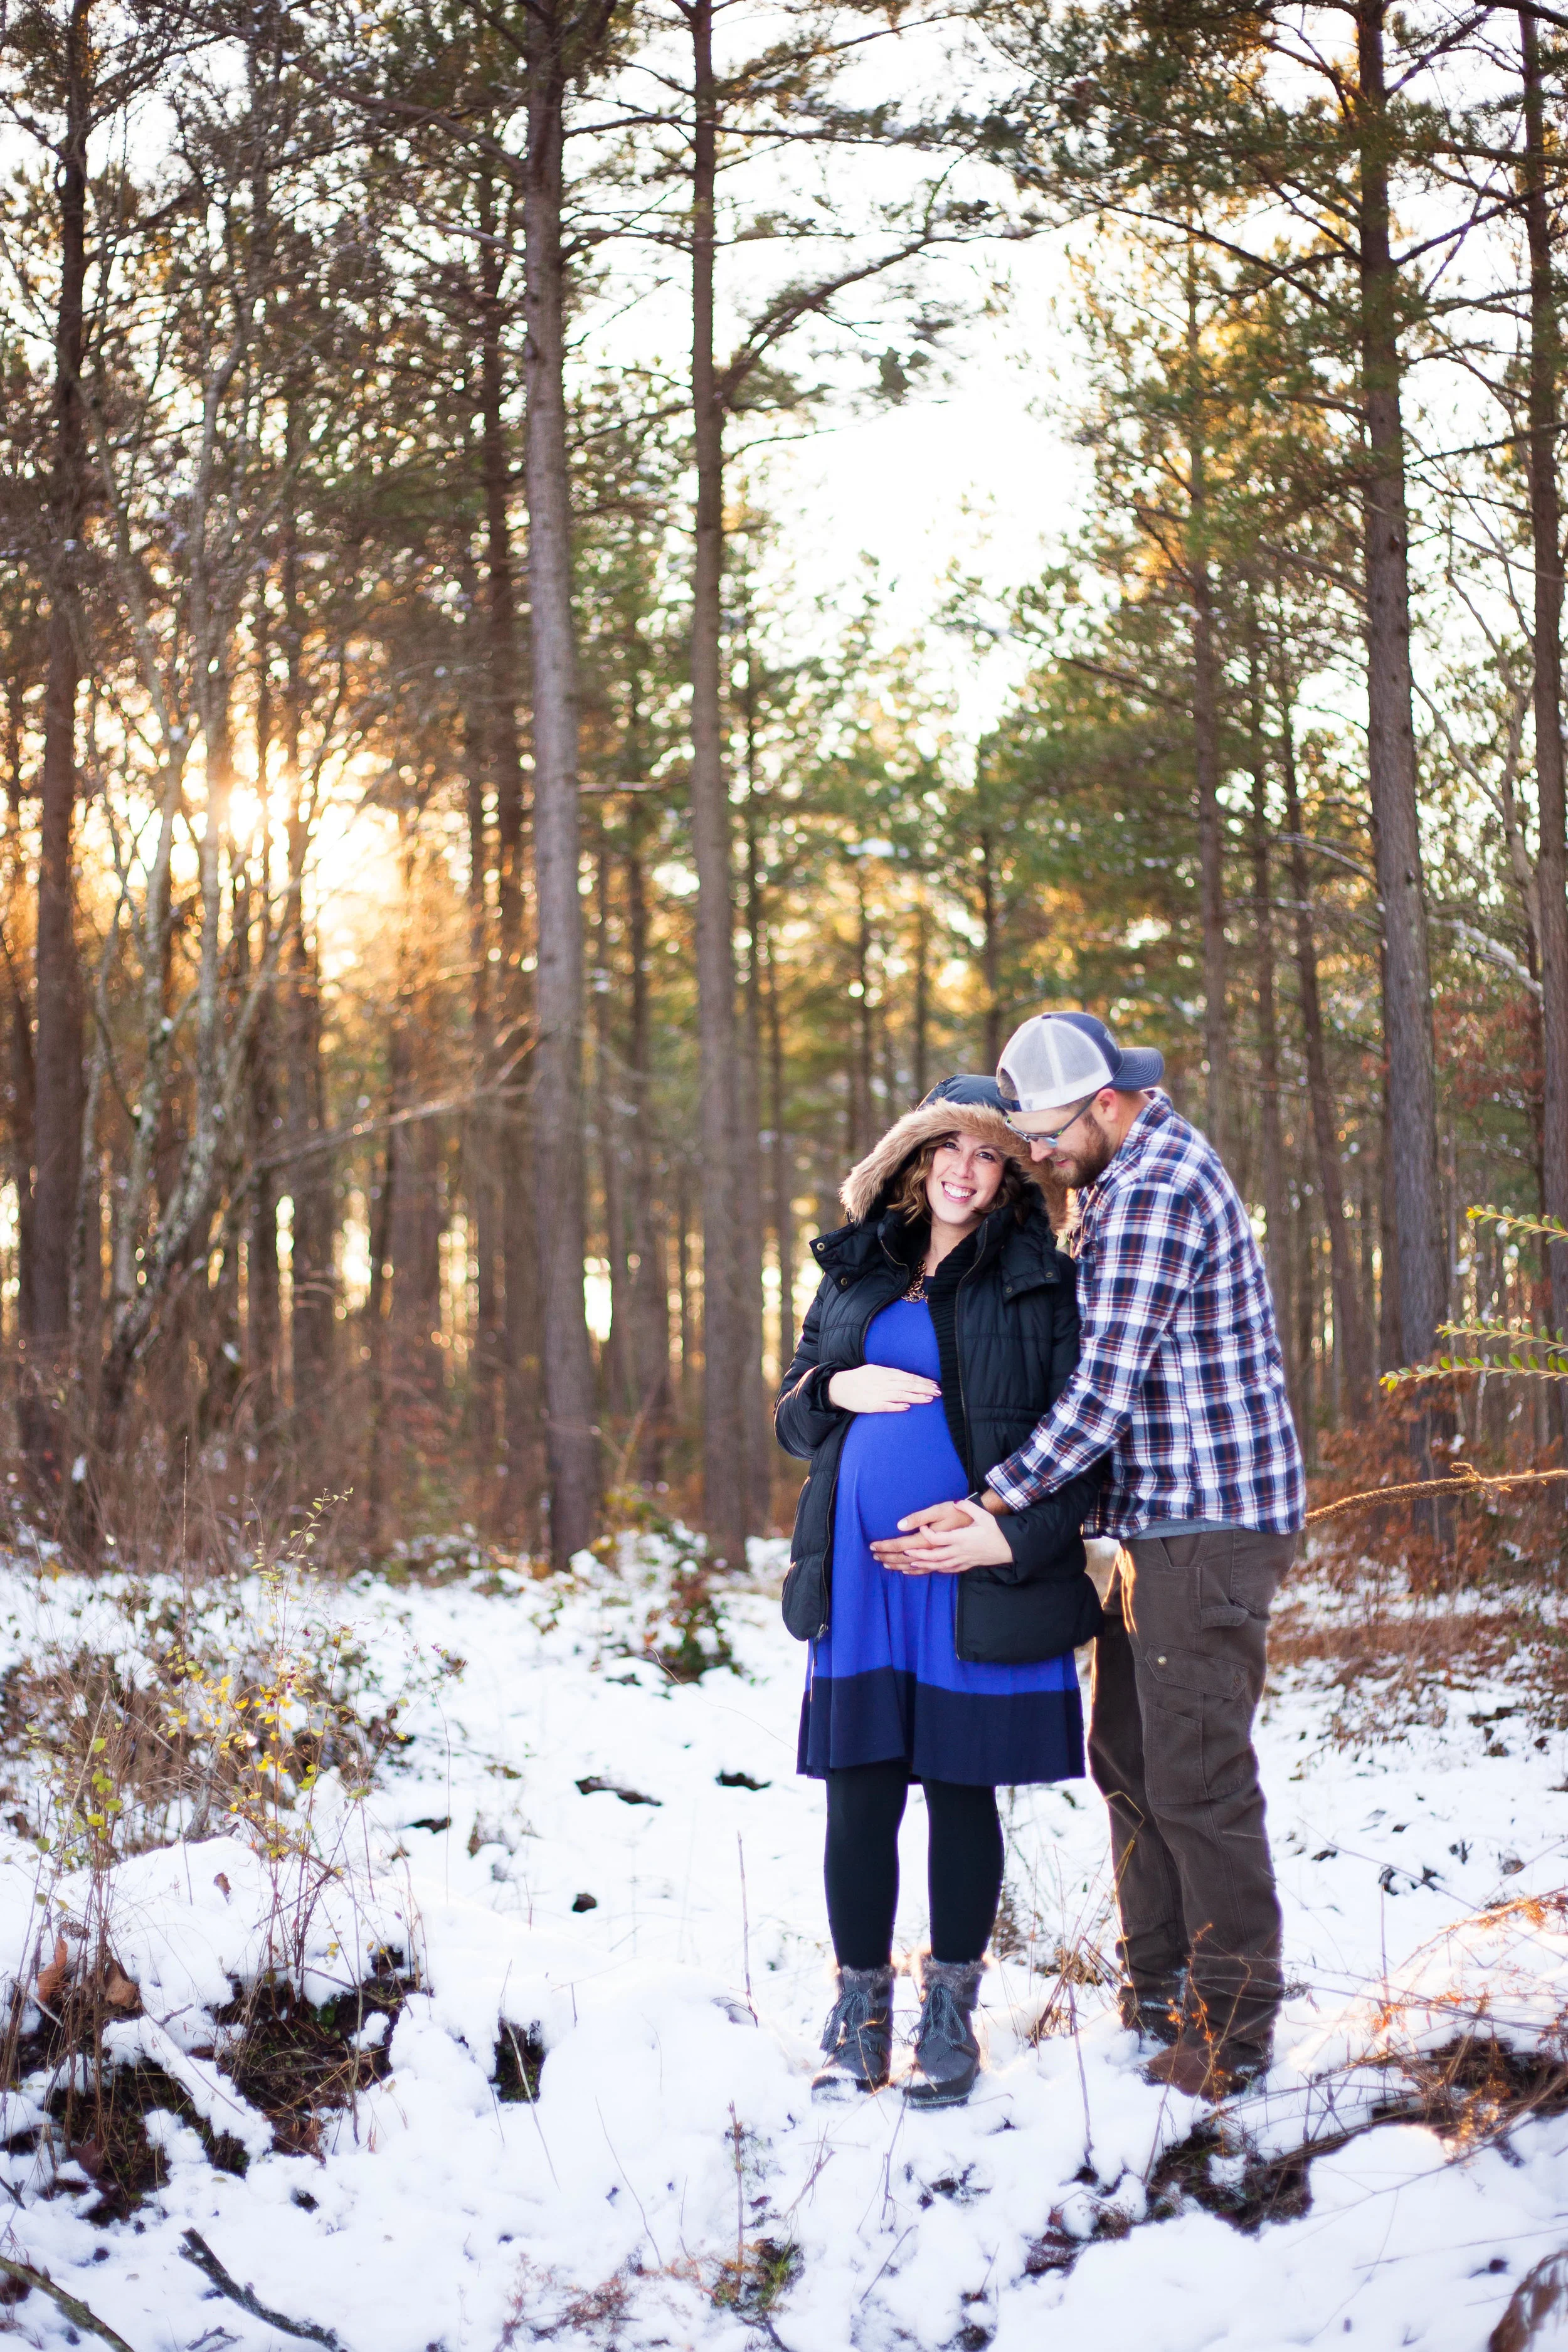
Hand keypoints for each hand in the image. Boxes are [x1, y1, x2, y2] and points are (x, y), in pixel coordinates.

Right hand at [826, 1365, 940, 1412]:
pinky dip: (897, 1406)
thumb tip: (908, 1378)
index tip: (935, 1384)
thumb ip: (890, 1374)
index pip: (908, 1376)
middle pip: (907, 1385)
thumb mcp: (875, 1370)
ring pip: (900, 1395)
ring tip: (929, 1399)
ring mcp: (877, 1394)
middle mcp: (882, 1382)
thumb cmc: (859, 1379)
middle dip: (924, 1388)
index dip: (922, 1380)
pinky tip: (907, 1407)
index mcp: (884, 1372)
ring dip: (916, 1397)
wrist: (839, 1387)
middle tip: (938, 1392)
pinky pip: (886, 1405)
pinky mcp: (871, 1405)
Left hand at [871, 1499, 1013, 1574]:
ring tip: (889, 1564)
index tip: (907, 1530)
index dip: (916, 1535)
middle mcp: (953, 1552)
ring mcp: (955, 1561)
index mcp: (955, 1538)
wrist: (1009, 1547)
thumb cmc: (993, 1528)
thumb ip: (966, 1507)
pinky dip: (922, 1571)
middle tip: (878, 1552)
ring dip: (907, 1566)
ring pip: (927, 1566)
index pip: (929, 1539)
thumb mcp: (980, 1514)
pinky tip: (912, 1571)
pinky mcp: (959, 1565)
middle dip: (897, 1555)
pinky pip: (937, 1571)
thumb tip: (956, 1503)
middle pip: (920, 1556)